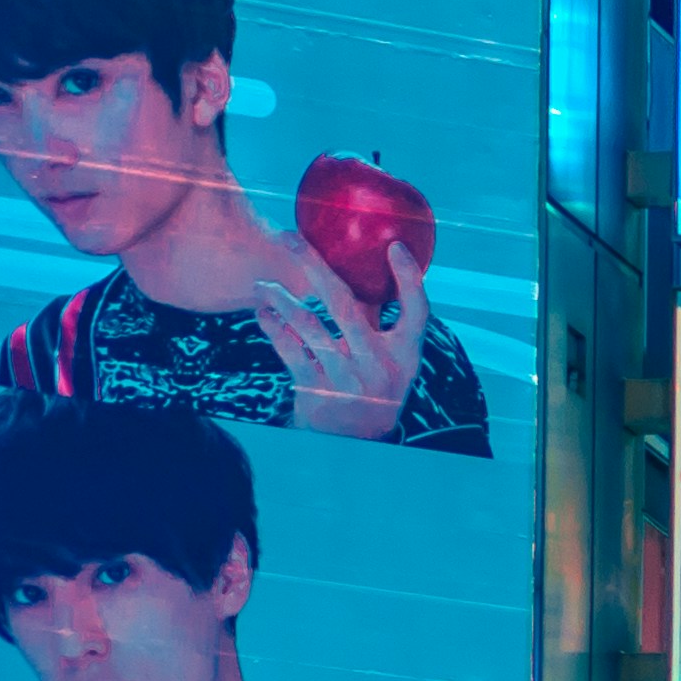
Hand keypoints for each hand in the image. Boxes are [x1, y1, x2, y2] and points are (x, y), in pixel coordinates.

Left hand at [238, 230, 435, 441]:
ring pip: (308, 326)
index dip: (409, 279)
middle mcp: (378, 366)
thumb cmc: (372, 388)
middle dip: (314, 266)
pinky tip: (264, 314)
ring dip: (282, 299)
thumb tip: (356, 272)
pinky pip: (288, 349)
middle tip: (289, 237)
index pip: (417, 311)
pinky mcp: (316, 391)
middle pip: (346, 306)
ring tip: (264, 286)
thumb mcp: (389, 362)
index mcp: (405, 355)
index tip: (395, 247)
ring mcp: (346, 380)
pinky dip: (273, 327)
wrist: (354, 443)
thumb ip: (377, 324)